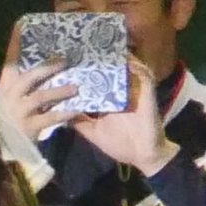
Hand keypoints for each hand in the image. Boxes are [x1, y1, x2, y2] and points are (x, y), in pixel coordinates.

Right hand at [0, 23, 79, 139]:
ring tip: (76, 87)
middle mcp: (7, 98)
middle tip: (65, 60)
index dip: (15, 46)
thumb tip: (32, 78)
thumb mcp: (2, 108)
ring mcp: (17, 112)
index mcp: (1, 90)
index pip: (9, 64)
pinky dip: (65, 113)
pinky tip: (77, 110)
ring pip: (41, 96)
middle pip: (29, 76)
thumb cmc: (2, 129)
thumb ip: (14, 94)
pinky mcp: (28, 127)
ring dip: (60, 91)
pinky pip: (51, 117)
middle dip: (47, 67)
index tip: (21, 27)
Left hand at [69, 58, 178, 176]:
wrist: (143, 156)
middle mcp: (119, 90)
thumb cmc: (119, 144)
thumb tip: (58, 111)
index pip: (93, 80)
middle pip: (107, 69)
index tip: (66, 62)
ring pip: (125, 66)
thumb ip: (78, 120)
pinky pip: (142, 74)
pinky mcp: (147, 91)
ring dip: (114, 58)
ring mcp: (134, 89)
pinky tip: (123, 60)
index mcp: (106, 98)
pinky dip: (133, 65)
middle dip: (95, 59)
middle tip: (81, 49)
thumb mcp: (92, 131)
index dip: (81, 71)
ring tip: (100, 49)